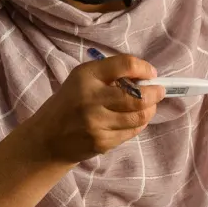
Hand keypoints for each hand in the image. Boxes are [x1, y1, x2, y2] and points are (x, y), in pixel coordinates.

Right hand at [26, 55, 158, 163]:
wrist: (48, 137)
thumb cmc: (70, 102)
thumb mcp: (82, 79)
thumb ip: (110, 74)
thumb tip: (145, 76)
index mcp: (86, 76)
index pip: (124, 65)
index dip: (144, 68)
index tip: (151, 73)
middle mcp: (91, 98)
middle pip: (138, 96)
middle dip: (155, 93)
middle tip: (159, 91)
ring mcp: (96, 123)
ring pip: (138, 116)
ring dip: (150, 110)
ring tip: (149, 106)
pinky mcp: (101, 142)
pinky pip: (131, 132)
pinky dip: (138, 124)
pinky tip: (134, 119)